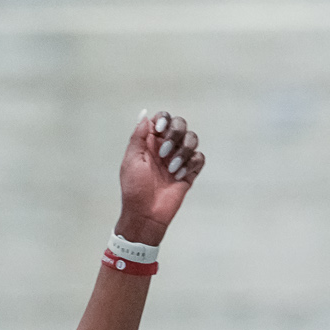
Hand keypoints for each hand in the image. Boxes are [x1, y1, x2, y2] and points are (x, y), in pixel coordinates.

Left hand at [116, 108, 204, 247]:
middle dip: (176, 134)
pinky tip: (179, 177)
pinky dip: (191, 164)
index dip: (165, 119)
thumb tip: (145, 114)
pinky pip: (199, 158)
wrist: (145, 215)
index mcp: (150, 143)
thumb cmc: (134, 190)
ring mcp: (178, 160)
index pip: (163, 119)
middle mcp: (165, 148)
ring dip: (184, 151)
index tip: (160, 129)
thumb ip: (138, 136)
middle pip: (180, 124)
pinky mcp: (189, 173)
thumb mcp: (131, 160)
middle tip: (164, 155)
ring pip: (192, 139)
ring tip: (172, 170)